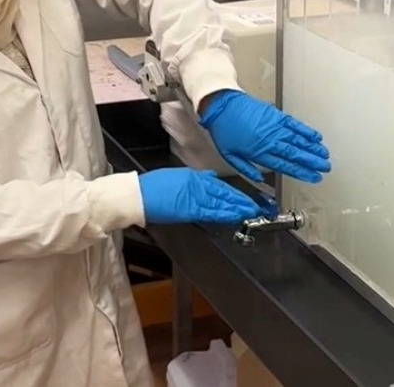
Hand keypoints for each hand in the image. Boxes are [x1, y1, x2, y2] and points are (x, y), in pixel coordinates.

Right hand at [138, 168, 262, 224]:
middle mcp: (197, 185)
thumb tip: (210, 178)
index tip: (245, 199)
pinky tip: (233, 217)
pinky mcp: (189, 209)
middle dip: (240, 202)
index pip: (219, 185)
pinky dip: (223, 214)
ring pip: (220, 203)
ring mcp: (194, 197)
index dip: (234, 193)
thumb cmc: (152, 186)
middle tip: (255, 207)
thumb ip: (195, 178)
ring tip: (250, 213)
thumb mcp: (176, 175)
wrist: (138, 194)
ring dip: (236, 208)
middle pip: (224, 194)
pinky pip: (210, 212)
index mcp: (194, 176)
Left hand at [199, 91, 329, 183]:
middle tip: (325, 168)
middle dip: (313, 162)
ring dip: (313, 148)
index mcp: (259, 153)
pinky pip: (295, 124)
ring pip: (298, 140)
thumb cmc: (224, 129)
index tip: (314, 177)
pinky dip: (306, 131)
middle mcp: (270, 141)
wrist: (221, 106)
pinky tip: (316, 137)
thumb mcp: (229, 155)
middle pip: (296, 154)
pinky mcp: (275, 115)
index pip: (286, 166)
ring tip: (325, 155)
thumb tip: (258, 178)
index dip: (302, 173)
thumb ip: (246, 168)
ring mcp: (274, 127)